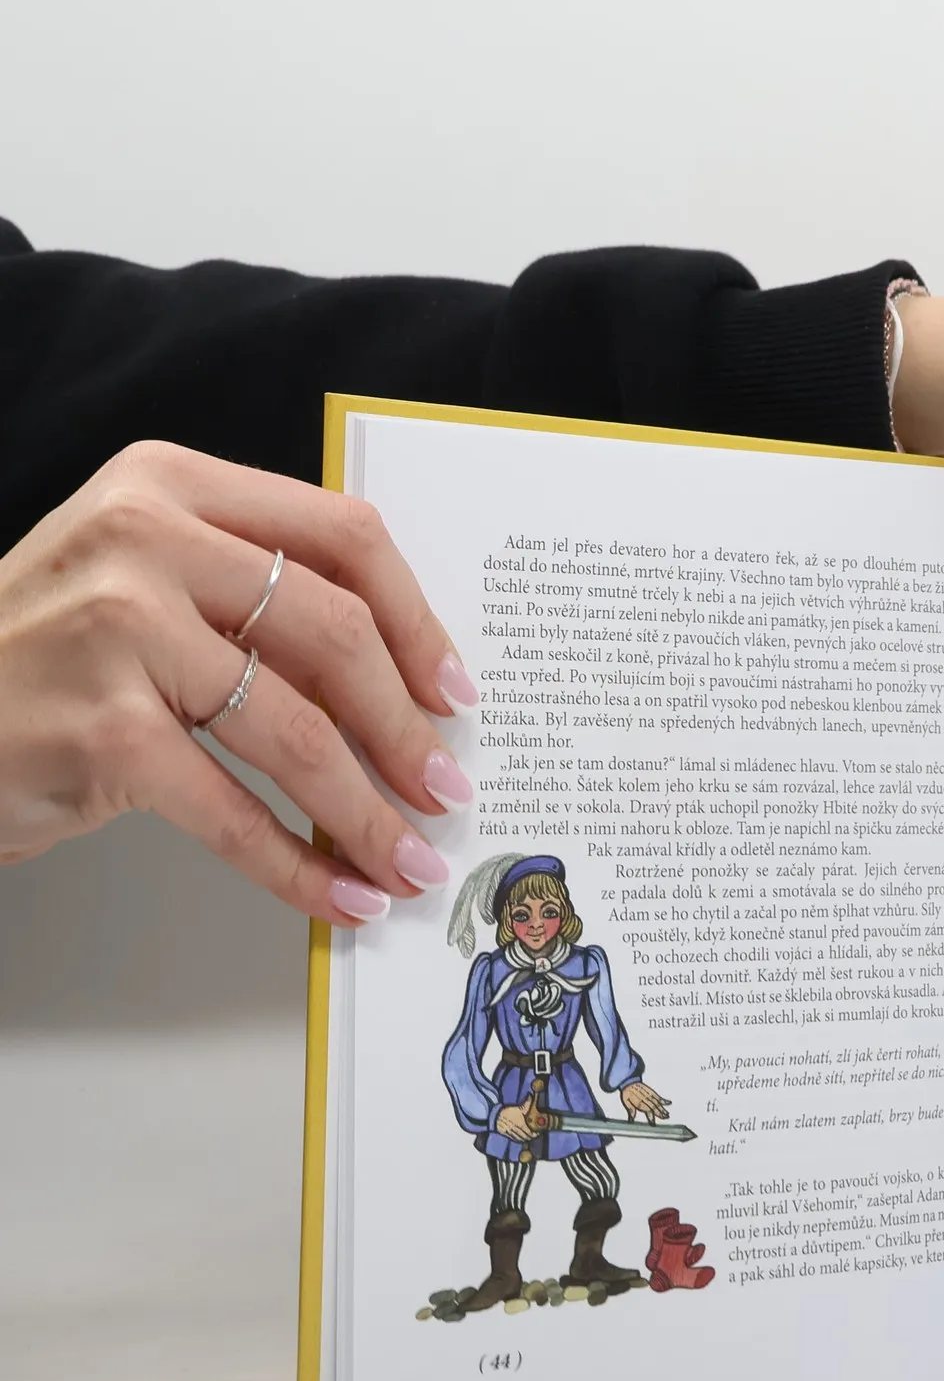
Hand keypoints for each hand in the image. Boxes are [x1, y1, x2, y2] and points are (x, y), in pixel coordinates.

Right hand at [0, 441, 477, 924]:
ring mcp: (117, 632)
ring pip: (296, 729)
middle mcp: (145, 541)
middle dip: (406, 726)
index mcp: (173, 486)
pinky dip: (297, 862)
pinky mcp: (100, 729)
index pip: (343, 536)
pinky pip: (232, 808)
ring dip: (368, 809)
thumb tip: (407, 682)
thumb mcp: (144, 578)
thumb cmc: (49, 654)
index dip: (418, 621)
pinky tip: (340, 894)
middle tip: (446, 788)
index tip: (457, 692)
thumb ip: (256, 594)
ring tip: (409, 857)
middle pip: (335, 632)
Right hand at [496, 1098, 538, 1142]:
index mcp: (522, 1125)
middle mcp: (518, 1131)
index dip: (536, 1134)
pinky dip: (520, 1140)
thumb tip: (531, 1095)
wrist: (495, 1116)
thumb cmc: (508, 1112)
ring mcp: (512, 1133)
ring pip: (521, 1139)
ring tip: (530, 1137)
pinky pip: (515, 1139)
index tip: (539, 1132)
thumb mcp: (519, 1107)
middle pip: (527, 1137)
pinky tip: (522, 1138)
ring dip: (527, 1139)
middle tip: (536, 1134)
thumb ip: (527, 1102)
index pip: (531, 1132)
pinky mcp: (507, 1135)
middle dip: (532, 1137)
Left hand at [621, 1081, 669, 1121]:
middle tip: (666, 1117)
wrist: (629, 1081)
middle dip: (660, 1113)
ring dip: (663, 1109)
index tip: (653, 1124)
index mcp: (640, 1103)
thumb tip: (631, 1120)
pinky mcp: (651, 1092)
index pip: (647, 1112)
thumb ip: (631, 1111)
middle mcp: (646, 1099)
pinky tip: (669, 1102)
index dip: (651, 1118)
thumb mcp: (626, 1102)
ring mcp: (650, 1095)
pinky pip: (658, 1097)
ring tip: (668, 1114)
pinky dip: (664, 1100)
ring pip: (658, 1103)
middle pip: (655, 1107)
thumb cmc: (627, 1092)